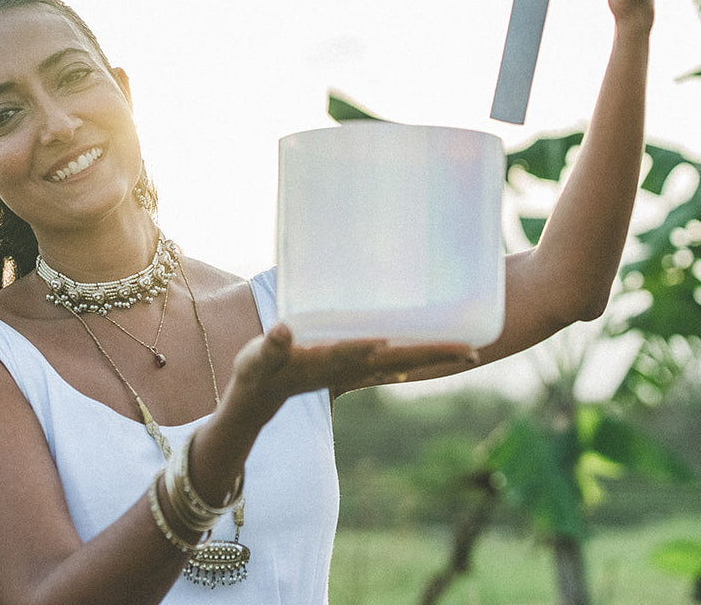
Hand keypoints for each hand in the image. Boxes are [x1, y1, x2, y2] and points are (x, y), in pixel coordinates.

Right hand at [230, 324, 476, 424]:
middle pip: (400, 361)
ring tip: (467, 351)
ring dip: (433, 357)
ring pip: (402, 362)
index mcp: (329, 362)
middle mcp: (350, 368)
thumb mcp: (257, 360)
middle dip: (434, 356)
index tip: (422, 342)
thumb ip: (270, 347)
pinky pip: (392, 363)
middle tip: (473, 352)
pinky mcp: (353, 367)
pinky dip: (415, 358)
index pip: (364, 353)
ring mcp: (355, 370)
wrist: (261, 397)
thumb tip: (283, 331)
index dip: (390, 347)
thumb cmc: (257, 374)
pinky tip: (432, 353)